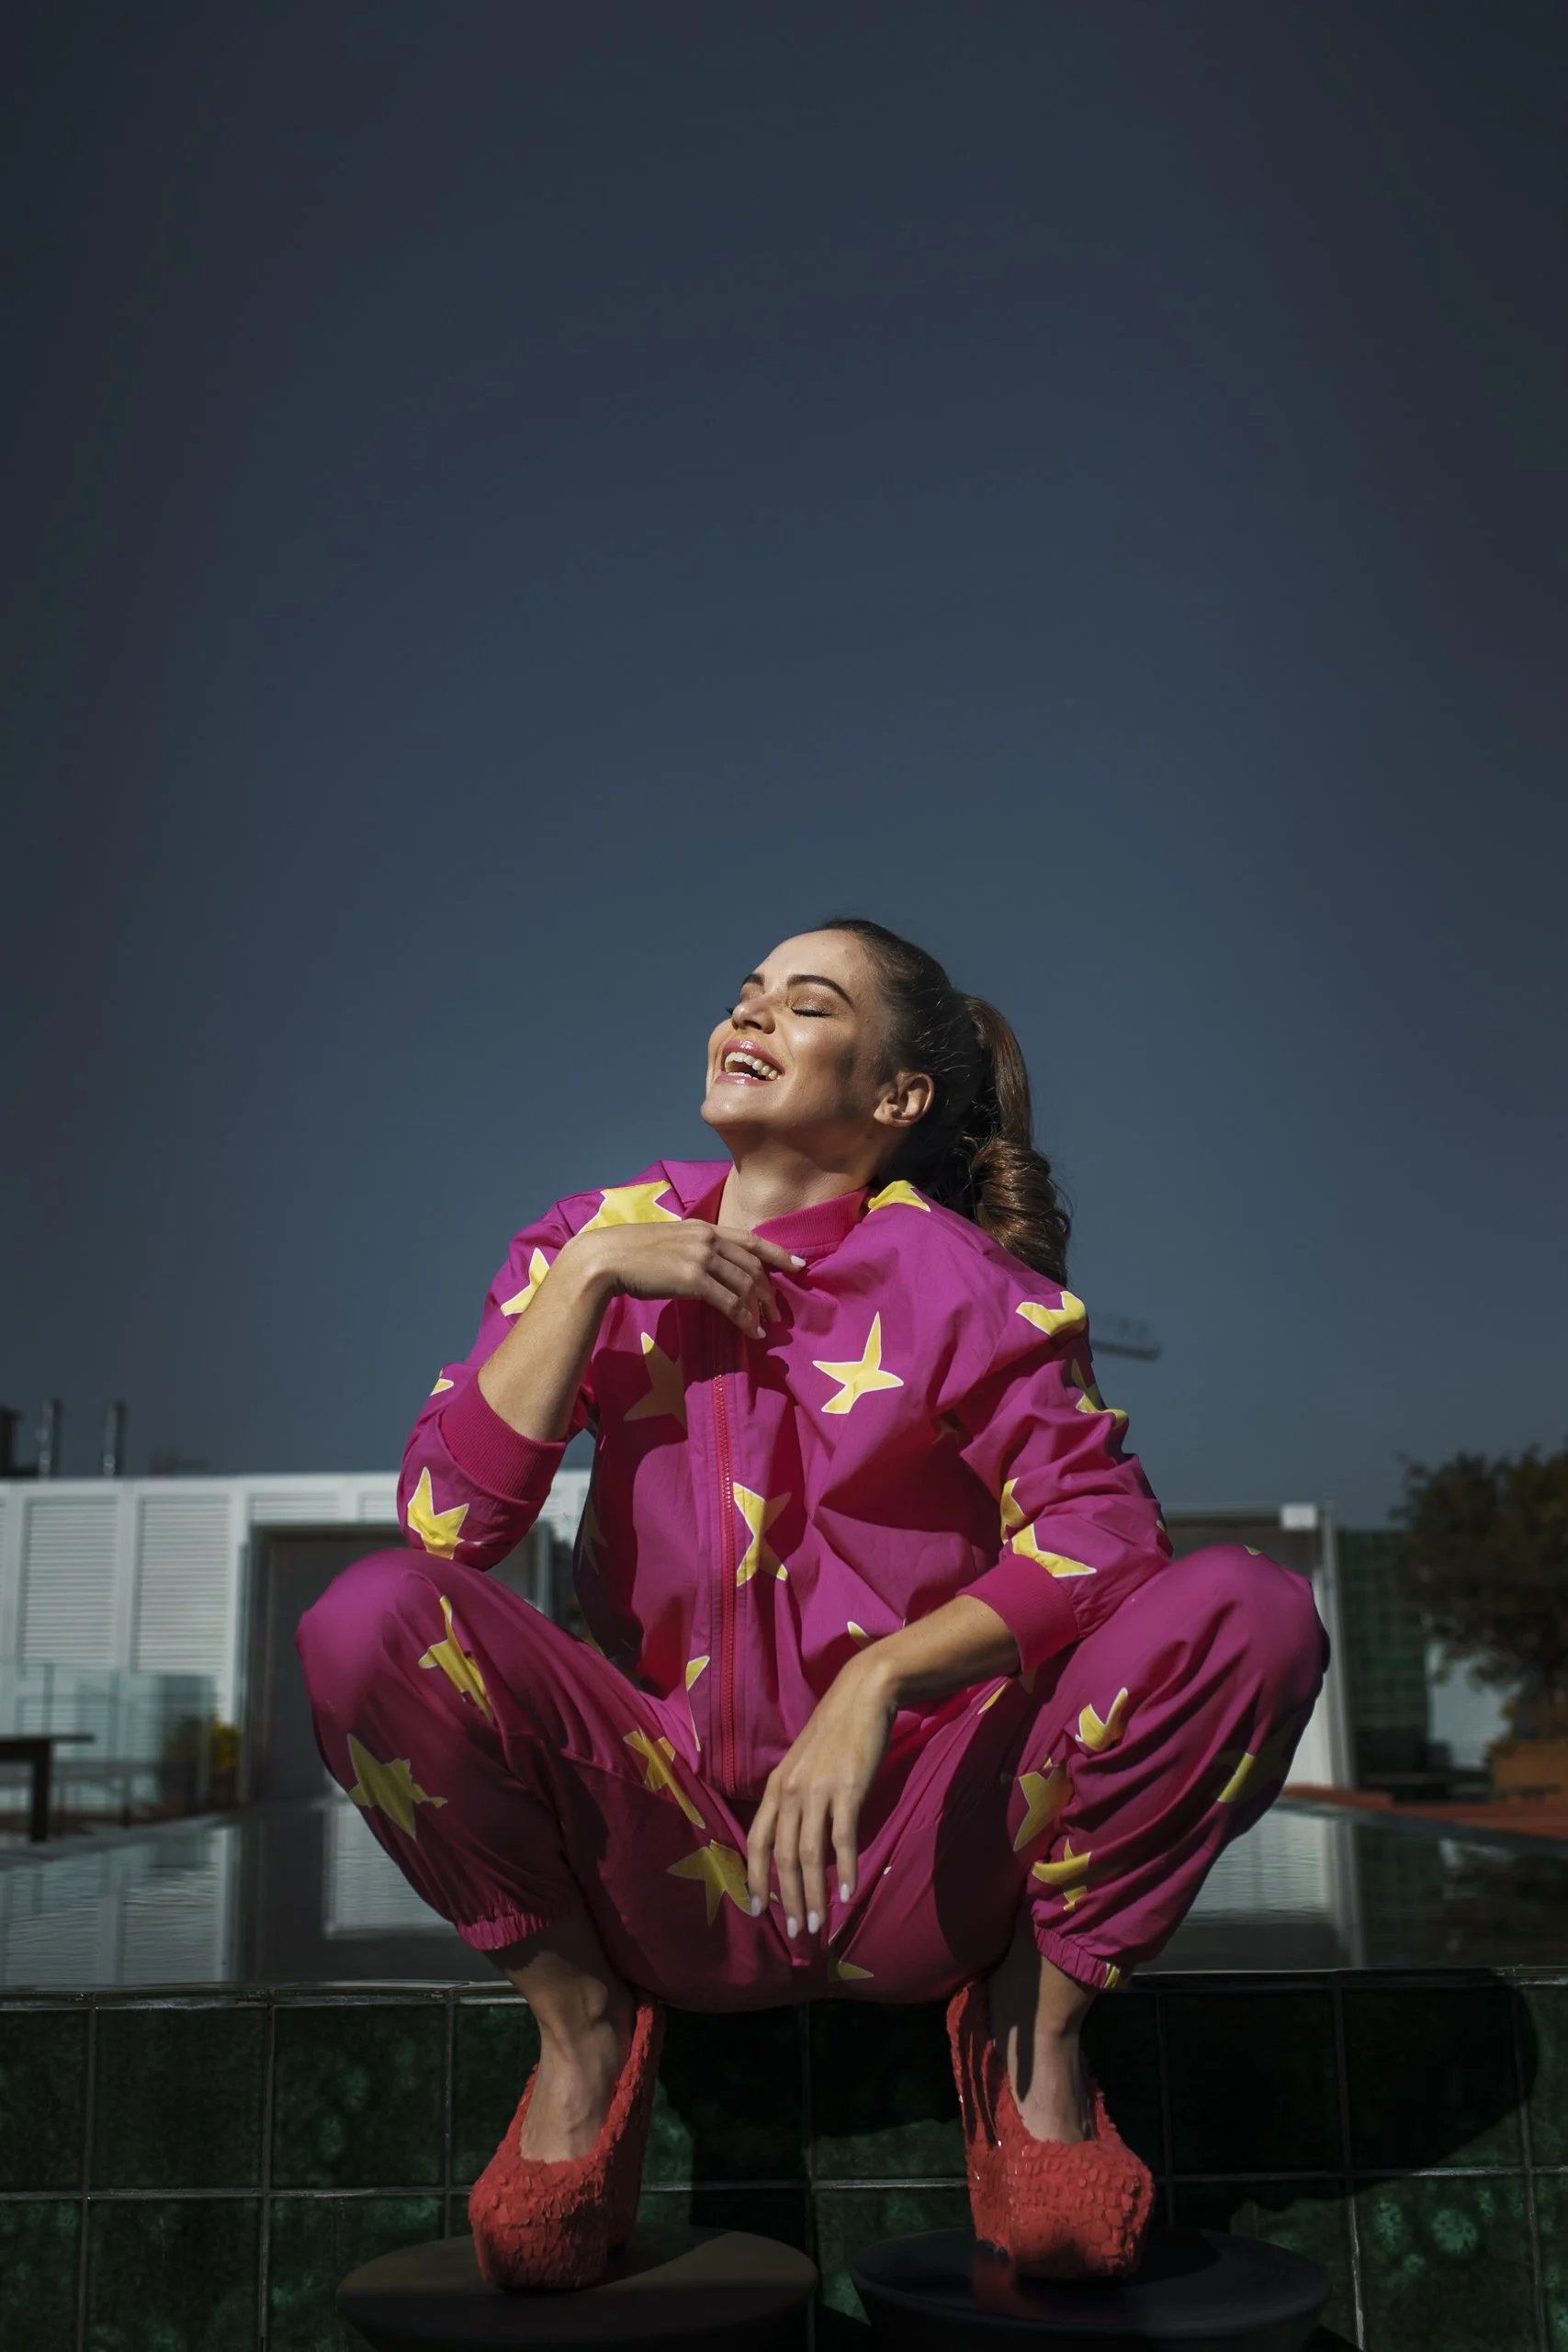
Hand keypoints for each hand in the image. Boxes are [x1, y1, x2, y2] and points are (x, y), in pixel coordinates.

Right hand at [568, 1222, 802, 1339]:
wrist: (605, 1258)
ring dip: (759, 1309)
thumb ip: (692, 1249)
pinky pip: (730, 1302)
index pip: (750, 1239)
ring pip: (744, 1285)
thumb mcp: (668, 1241)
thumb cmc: (629, 1254)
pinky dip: (745, 1319)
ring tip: (766, 1326)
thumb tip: (707, 1269)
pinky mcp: (693, 1279)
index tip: (798, 1265)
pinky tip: (751, 1331)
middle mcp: (707, 1238)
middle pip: (752, 1266)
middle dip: (770, 1291)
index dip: (777, 1253)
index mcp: (703, 1227)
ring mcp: (701, 1257)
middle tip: (778, 1312)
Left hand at [745, 1654, 897, 1938]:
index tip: (758, 1911)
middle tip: (797, 1934)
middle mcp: (790, 1791)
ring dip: (814, 1895)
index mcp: (776, 1787)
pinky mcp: (847, 1790)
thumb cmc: (835, 1732)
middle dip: (788, 1899)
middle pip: (782, 1857)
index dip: (754, 1879)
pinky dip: (844, 1870)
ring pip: (808, 1855)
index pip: (756, 1841)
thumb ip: (797, 1800)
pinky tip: (848, 1894)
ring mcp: (817, 1791)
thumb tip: (800, 1842)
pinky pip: (842, 1839)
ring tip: (819, 1925)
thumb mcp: (804, 1765)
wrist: (862, 1696)